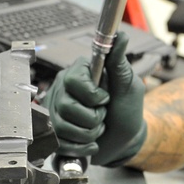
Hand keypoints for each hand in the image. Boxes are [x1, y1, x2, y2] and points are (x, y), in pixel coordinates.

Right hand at [40, 30, 146, 165]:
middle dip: (93, 118)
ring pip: (62, 126)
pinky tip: (91, 142)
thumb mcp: (128, 86)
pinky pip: (60, 142)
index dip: (92, 95)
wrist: (125, 141)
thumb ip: (119, 63)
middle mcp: (64, 89)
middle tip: (104, 116)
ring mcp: (57, 110)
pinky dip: (81, 147)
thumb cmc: (127, 111)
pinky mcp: (55, 131)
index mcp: (81, 73)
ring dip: (88, 134)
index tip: (106, 98)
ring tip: (98, 129)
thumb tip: (121, 37)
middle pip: (66, 106)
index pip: (73, 80)